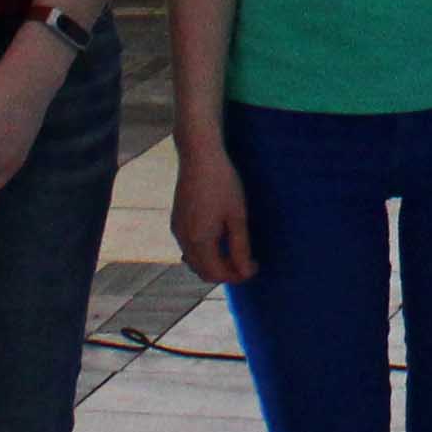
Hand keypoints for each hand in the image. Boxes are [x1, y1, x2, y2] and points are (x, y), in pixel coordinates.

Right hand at [173, 142, 256, 286]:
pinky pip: (189, 248)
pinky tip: (219, 239)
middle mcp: (183, 239)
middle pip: (204, 272)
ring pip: (195, 261)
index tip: (256, 265)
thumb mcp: (237, 216)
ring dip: (214, 263)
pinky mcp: (176, 221)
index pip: (217, 274)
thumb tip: (246, 273)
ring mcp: (177, 230)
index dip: (238, 275)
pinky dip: (204, 252)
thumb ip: (240, 248)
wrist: (199, 155)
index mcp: (199, 240)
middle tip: (248, 262)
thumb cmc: (222, 183)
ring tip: (235, 251)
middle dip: (226, 272)